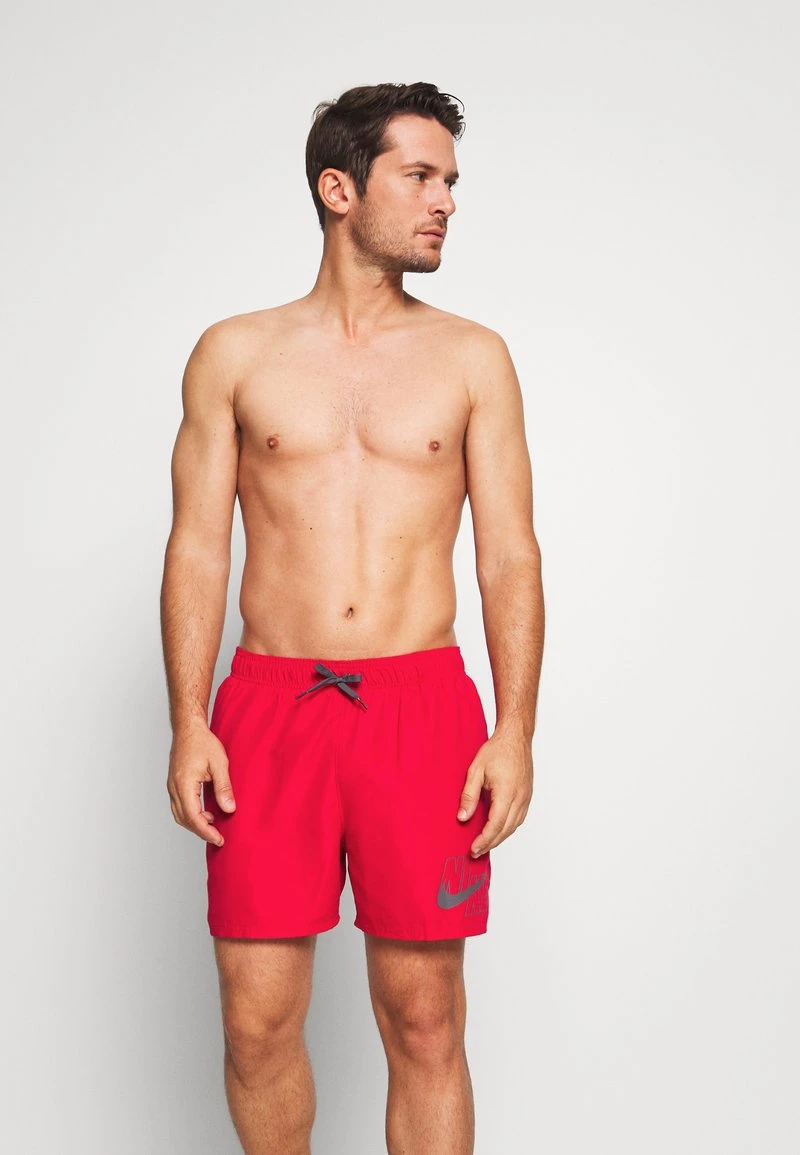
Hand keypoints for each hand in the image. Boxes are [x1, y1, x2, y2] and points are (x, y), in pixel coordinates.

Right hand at [167, 717, 235, 846]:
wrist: (188, 728)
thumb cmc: (203, 742)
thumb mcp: (219, 763)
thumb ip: (224, 787)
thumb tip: (229, 809)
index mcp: (184, 784)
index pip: (193, 816)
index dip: (206, 831)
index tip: (218, 839)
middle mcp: (174, 787)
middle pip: (184, 819)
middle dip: (200, 831)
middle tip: (218, 838)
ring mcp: (172, 786)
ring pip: (179, 814)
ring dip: (195, 824)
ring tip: (213, 827)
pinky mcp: (174, 784)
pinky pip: (179, 806)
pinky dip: (191, 814)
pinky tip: (206, 813)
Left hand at [457, 728, 532, 857]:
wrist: (516, 737)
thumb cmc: (497, 750)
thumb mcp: (476, 770)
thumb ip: (469, 795)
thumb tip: (462, 818)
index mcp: (507, 792)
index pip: (496, 824)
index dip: (485, 840)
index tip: (473, 849)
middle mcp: (520, 798)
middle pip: (506, 829)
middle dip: (490, 843)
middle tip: (475, 852)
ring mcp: (526, 798)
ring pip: (514, 826)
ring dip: (500, 837)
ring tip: (484, 844)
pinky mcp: (527, 796)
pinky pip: (519, 818)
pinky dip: (508, 828)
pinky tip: (497, 830)